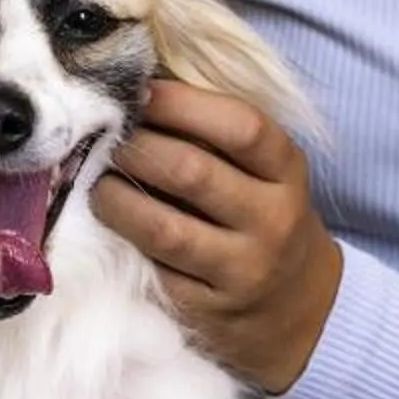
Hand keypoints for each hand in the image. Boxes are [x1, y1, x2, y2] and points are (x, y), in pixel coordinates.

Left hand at [91, 78, 343, 392]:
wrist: (301, 306)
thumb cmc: (265, 216)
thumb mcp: (267, 172)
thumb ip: (218, 134)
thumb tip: (143, 87)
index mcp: (287, 172)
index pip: (241, 127)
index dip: (183, 103)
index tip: (140, 91)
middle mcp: (273, 220)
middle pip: (192, 173)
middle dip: (137, 149)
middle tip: (106, 139)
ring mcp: (243, 270)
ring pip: (165, 229)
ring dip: (117, 200)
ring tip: (97, 183)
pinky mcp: (211, 311)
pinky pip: (158, 272)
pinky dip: (127, 244)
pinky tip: (112, 226)